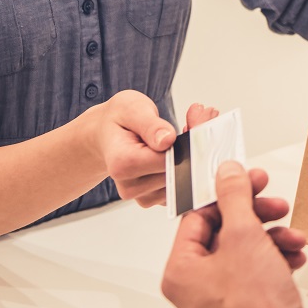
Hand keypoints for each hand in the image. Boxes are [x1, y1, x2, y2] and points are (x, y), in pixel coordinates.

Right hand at [97, 93, 219, 207]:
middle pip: (176, 172)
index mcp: (122, 164)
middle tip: (200, 120)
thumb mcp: (131, 108)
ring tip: (187, 132)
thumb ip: (149, 125)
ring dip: (191, 158)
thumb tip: (167, 140)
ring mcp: (143, 196)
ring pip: (182, 181)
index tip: (197, 121)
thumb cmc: (118, 120)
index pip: (166, 160)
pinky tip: (183, 149)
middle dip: (193, 148)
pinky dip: (187, 168)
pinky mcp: (154, 198)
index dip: (186, 142)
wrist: (107, 135)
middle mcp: (130, 186)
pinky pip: (180, 187)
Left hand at [162, 161, 307, 307]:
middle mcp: (195, 290)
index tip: (247, 181)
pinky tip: (293, 256)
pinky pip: (256, 275)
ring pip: (244, 254)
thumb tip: (227, 173)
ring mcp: (219, 303)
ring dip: (272, 238)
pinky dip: (276, 261)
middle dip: (255, 217)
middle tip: (273, 203)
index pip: (198, 218)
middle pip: (224, 234)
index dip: (226, 195)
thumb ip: (234, 197)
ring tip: (292, 235)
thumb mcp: (244, 236)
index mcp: (181, 272)